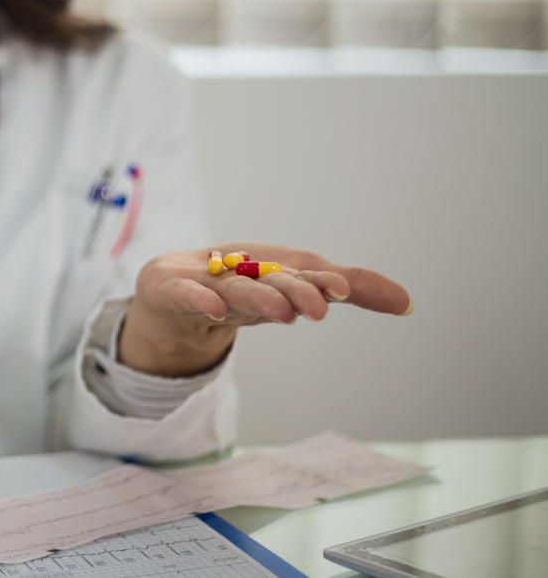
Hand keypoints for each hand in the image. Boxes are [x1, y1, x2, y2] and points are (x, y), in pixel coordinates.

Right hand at [121, 244, 412, 376]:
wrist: (169, 289)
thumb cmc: (241, 282)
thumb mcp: (297, 288)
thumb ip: (352, 289)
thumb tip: (411, 302)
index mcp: (276, 270)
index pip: (303, 273)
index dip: (322, 281)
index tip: (342, 291)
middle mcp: (244, 272)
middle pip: (272, 279)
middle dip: (295, 290)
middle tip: (318, 307)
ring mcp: (206, 281)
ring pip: (236, 288)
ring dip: (258, 296)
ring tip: (282, 312)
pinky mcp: (171, 289)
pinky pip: (186, 295)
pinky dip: (199, 297)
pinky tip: (214, 308)